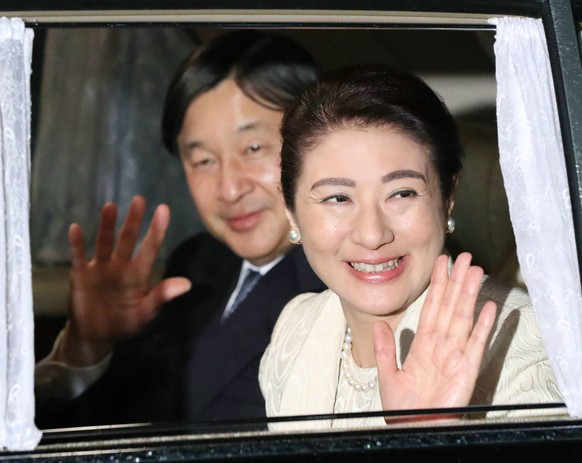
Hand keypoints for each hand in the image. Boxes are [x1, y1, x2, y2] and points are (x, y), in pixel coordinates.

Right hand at [55, 195, 190, 366]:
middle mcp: (120, 266)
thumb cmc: (125, 323)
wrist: (96, 336)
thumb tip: (187, 284)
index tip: (163, 209)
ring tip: (110, 206)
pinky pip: (78, 257)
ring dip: (107, 226)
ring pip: (105, 243)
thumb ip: (161, 297)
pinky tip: (75, 228)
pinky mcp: (81, 275)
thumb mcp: (145, 313)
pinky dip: (77, 244)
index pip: (150, 248)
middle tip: (139, 200)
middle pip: (127, 239)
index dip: (156, 230)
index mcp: (138, 274)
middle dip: (133, 220)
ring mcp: (100, 268)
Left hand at [373, 252, 496, 421]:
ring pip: (463, 317)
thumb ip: (384, 348)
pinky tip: (489, 306)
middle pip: (450, 306)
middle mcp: (441, 345)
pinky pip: (476, 343)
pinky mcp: (467, 369)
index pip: (431, 307)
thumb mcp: (388, 374)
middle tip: (465, 257)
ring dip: (469, 294)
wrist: (414, 430)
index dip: (437, 286)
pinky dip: (483, 325)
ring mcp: (456, 355)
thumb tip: (379, 324)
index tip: (441, 263)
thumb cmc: (404, 408)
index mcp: (423, 345)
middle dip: (457, 282)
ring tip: (476, 271)